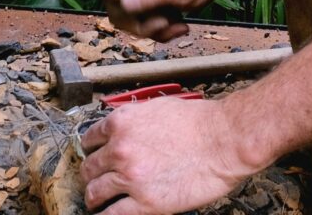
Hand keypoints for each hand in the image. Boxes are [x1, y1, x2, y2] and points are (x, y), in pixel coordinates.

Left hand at [80, 97, 255, 214]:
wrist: (222, 139)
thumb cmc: (198, 121)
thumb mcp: (156, 108)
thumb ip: (134, 120)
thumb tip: (124, 131)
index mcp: (121, 122)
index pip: (90, 138)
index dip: (91, 149)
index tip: (92, 155)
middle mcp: (120, 148)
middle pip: (90, 166)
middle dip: (91, 173)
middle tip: (94, 179)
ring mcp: (130, 177)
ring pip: (95, 192)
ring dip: (94, 197)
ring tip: (96, 201)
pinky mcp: (144, 203)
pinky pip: (112, 214)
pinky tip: (106, 214)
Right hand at [106, 0, 229, 40]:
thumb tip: (124, 1)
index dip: (116, 7)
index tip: (137, 16)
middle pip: (118, 13)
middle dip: (142, 27)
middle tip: (165, 23)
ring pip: (132, 23)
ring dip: (155, 31)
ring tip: (178, 23)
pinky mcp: (147, 4)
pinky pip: (144, 26)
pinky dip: (161, 32)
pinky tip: (178, 24)